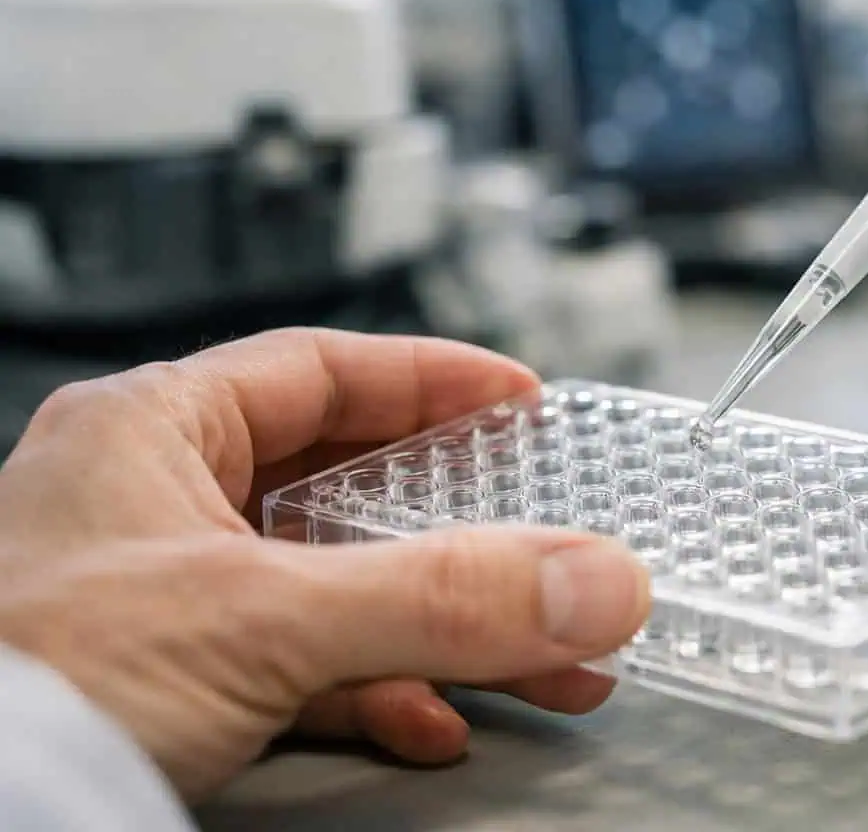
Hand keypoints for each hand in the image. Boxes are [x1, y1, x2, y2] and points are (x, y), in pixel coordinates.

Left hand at [0, 329, 649, 799]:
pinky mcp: (173, 689)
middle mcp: (157, 506)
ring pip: (338, 592)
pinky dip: (379, 694)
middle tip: (543, 532)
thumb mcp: (260, 617)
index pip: (320, 369)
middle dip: (462, 530)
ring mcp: (166, 602)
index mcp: (150, 432)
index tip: (516, 399)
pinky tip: (435, 720)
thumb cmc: (24, 685)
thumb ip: (436, 597)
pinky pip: (304, 673)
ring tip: (541, 658)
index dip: (429, 379)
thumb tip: (589, 579)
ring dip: (443, 629)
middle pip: (346, 490)